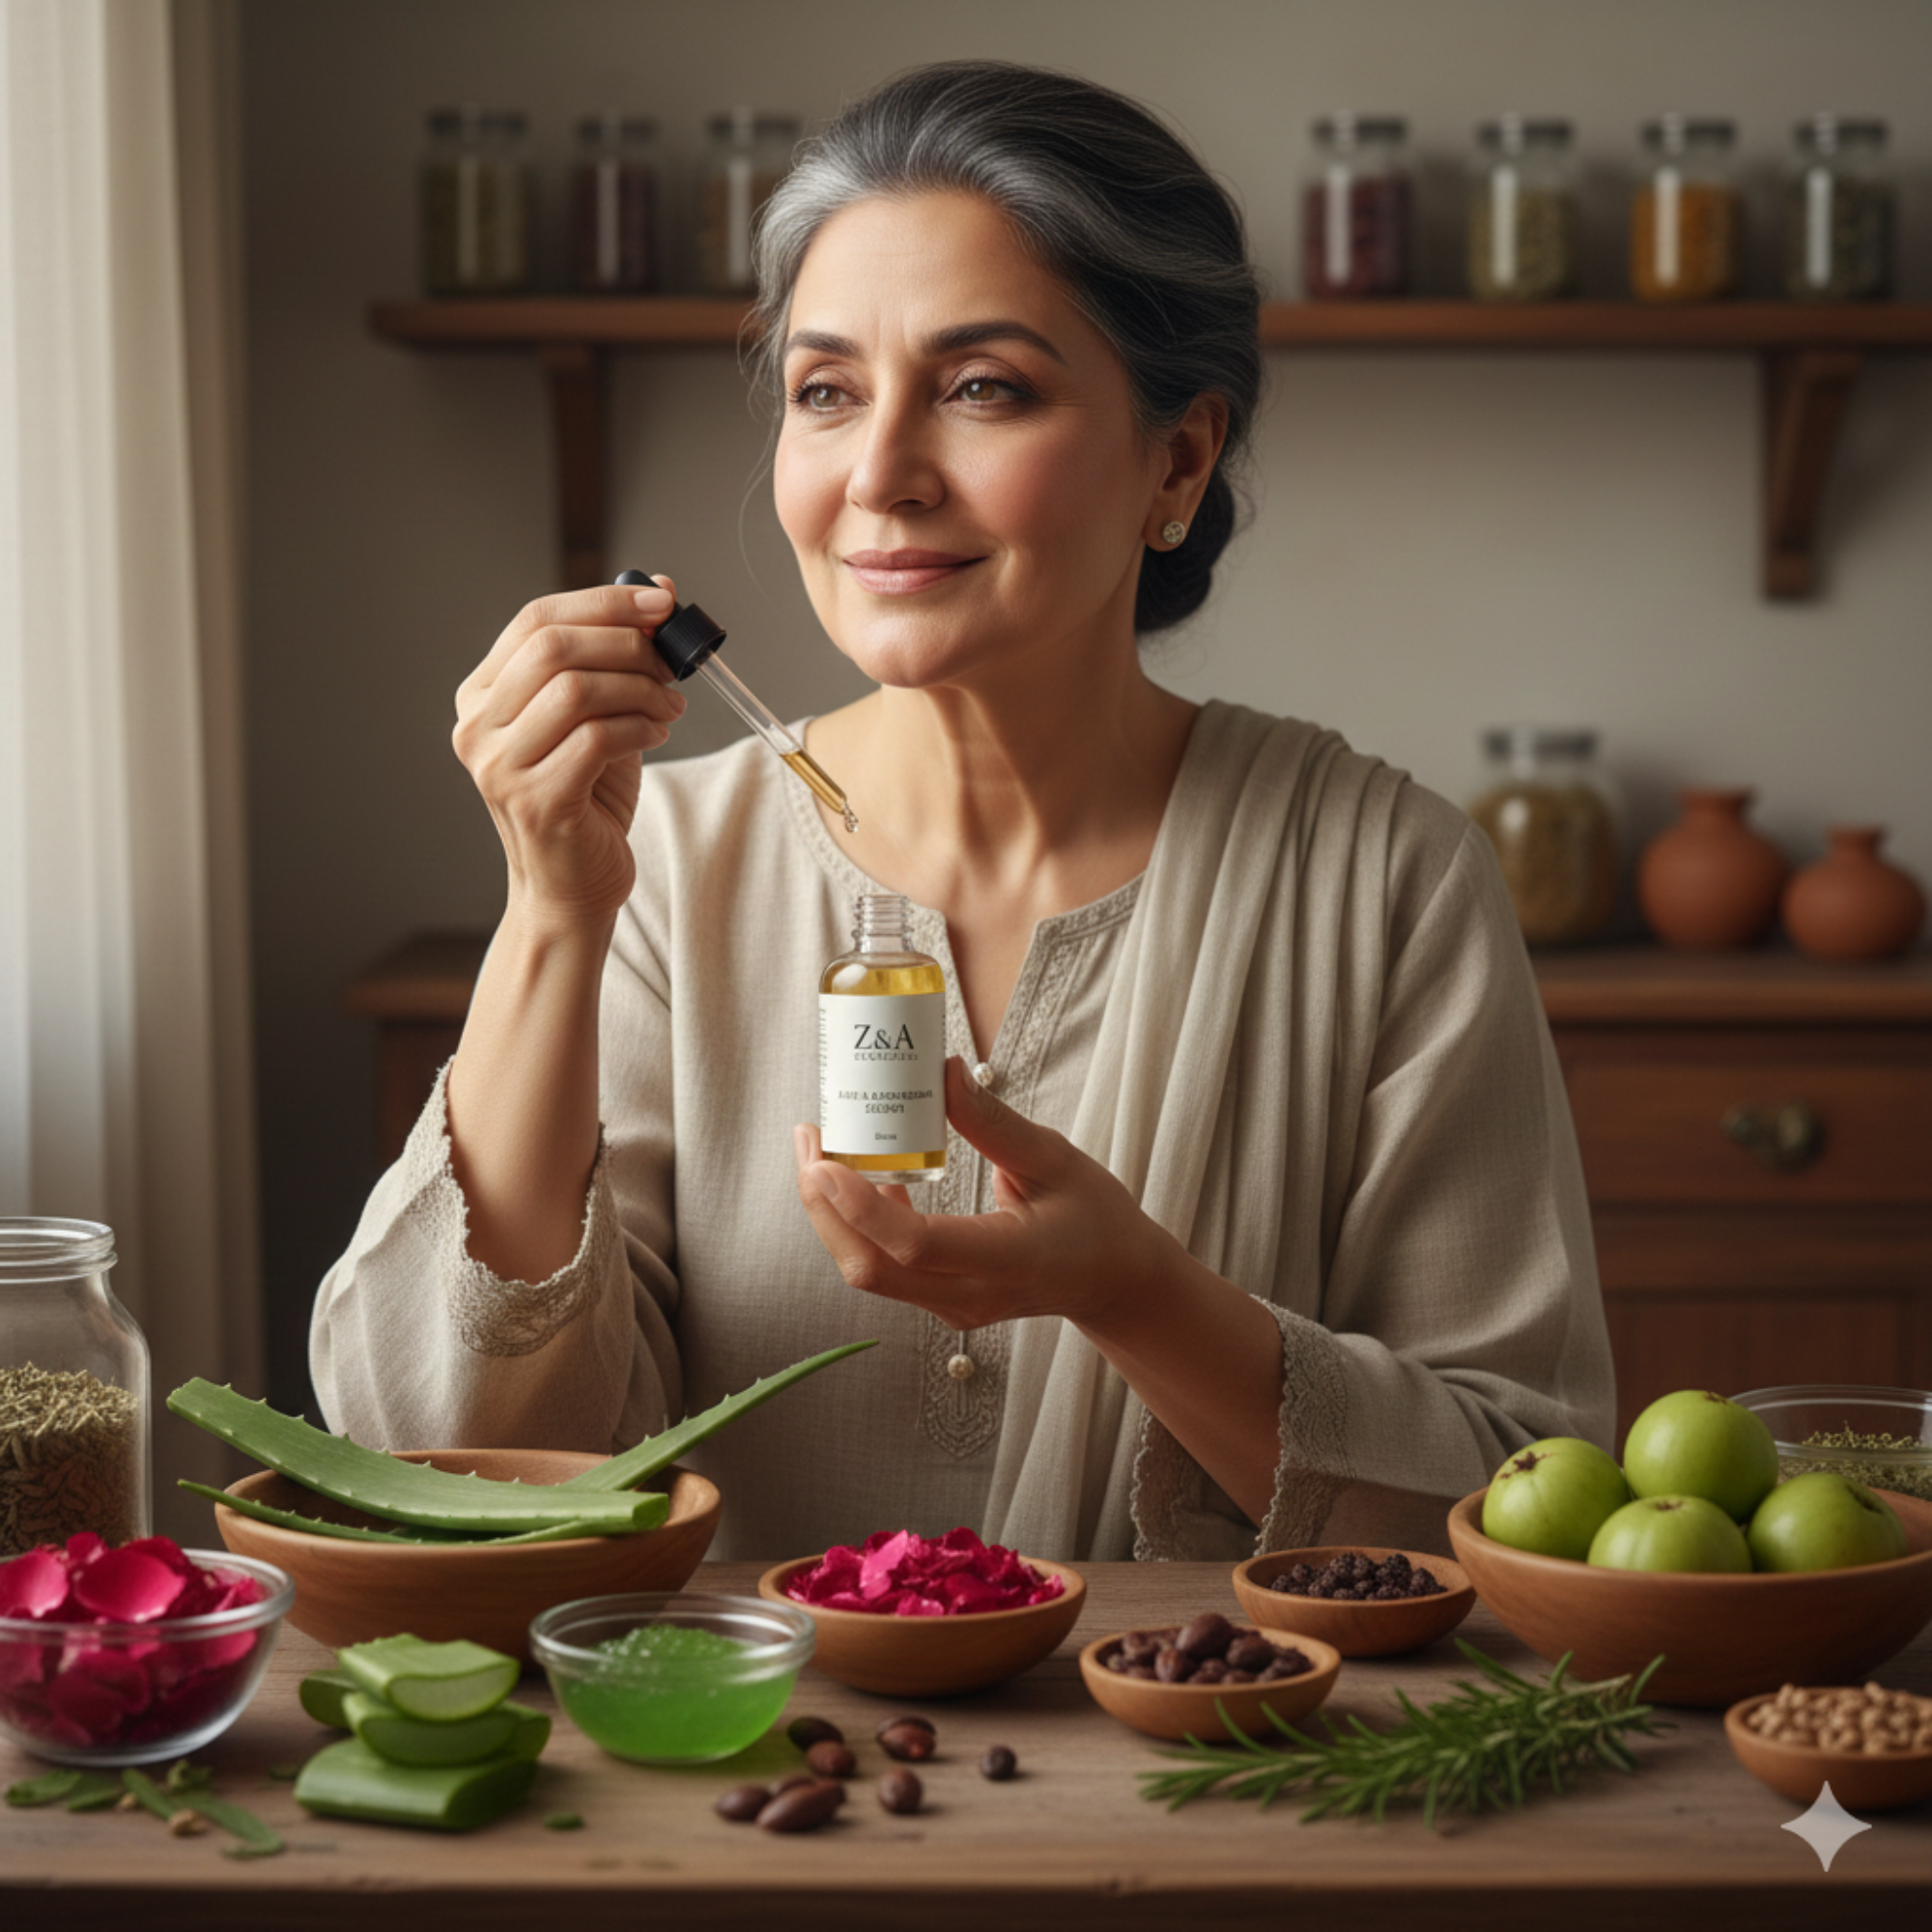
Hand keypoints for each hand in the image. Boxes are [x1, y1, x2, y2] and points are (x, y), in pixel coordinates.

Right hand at [452, 579, 688, 926]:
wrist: (573, 887)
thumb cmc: (587, 799)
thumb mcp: (600, 716)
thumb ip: (616, 657)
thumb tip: (657, 587)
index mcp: (483, 695)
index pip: (535, 619)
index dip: (603, 602)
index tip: (662, 601)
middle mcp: (477, 727)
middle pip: (551, 647)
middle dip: (626, 642)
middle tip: (672, 660)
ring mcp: (498, 767)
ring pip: (573, 690)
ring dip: (639, 688)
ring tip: (671, 704)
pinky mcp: (534, 802)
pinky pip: (594, 739)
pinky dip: (638, 726)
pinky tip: (658, 732)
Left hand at [793, 1057, 1182, 1333]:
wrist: (1114, 1281)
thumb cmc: (1095, 1219)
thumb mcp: (1055, 1159)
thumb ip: (993, 1122)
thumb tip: (942, 1071)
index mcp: (1009, 1260)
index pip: (917, 1244)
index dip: (861, 1206)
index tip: (825, 1160)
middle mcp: (972, 1294)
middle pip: (872, 1266)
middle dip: (823, 1205)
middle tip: (811, 1137)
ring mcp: (953, 1307)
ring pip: (869, 1271)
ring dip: (831, 1213)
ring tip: (822, 1147)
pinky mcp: (941, 1301)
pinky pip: (884, 1268)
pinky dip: (859, 1223)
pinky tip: (861, 1175)